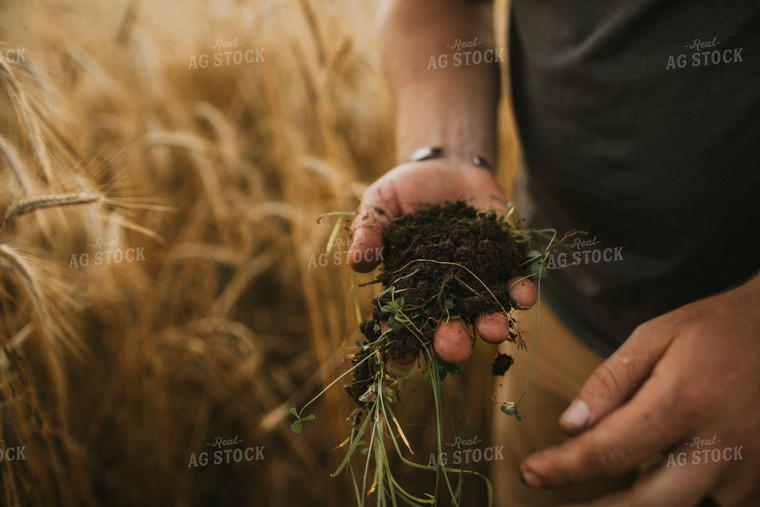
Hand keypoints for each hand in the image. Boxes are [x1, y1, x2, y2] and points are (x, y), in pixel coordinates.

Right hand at [349, 159, 536, 363]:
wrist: (448, 165)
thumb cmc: (406, 190)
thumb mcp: (380, 203)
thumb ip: (369, 230)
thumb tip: (357, 263)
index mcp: (409, 284)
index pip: (402, 319)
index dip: (401, 340)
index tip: (402, 356)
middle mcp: (444, 290)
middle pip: (447, 323)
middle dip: (451, 340)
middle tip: (454, 352)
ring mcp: (476, 277)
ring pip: (485, 309)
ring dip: (491, 323)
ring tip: (494, 333)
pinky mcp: (504, 259)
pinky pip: (516, 279)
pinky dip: (522, 290)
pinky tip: (525, 296)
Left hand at [520, 274, 759, 505]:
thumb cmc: (714, 329)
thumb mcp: (655, 337)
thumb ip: (610, 383)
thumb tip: (571, 426)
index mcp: (684, 401)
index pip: (609, 452)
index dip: (563, 469)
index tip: (531, 473)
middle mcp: (720, 444)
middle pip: (646, 504)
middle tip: (555, 505)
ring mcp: (748, 469)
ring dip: (637, 504)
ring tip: (602, 490)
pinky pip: (710, 501)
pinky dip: (676, 493)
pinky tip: (656, 474)